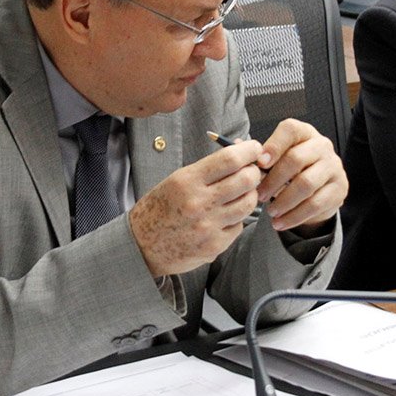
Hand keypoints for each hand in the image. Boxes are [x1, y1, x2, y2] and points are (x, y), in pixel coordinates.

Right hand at [128, 140, 262, 275]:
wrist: (141, 246)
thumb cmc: (160, 209)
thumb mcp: (177, 180)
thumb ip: (208, 168)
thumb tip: (240, 149)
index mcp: (187, 180)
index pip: (230, 159)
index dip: (249, 151)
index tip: (254, 148)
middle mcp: (199, 202)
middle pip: (246, 180)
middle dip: (255, 172)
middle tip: (252, 171)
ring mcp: (208, 226)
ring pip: (248, 203)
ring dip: (250, 195)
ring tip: (240, 193)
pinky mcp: (214, 245)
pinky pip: (239, 225)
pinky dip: (237, 218)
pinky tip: (224, 216)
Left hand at [256, 119, 347, 234]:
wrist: (318, 190)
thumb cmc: (291, 171)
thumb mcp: (277, 159)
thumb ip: (258, 155)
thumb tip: (235, 147)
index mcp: (304, 132)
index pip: (290, 130)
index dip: (274, 145)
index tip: (259, 163)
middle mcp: (322, 146)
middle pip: (296, 159)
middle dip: (274, 180)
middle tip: (258, 195)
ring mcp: (334, 167)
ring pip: (306, 184)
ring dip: (284, 201)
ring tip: (270, 212)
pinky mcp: (339, 189)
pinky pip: (315, 204)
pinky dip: (294, 216)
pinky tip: (281, 222)